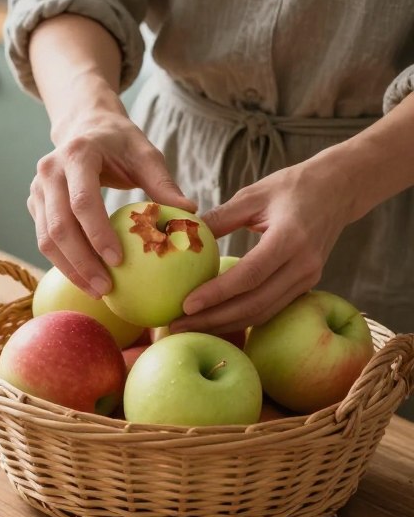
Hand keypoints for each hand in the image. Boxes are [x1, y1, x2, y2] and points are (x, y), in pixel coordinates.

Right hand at [27, 111, 194, 297]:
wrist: (84, 127)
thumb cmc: (120, 143)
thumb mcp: (145, 154)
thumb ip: (163, 182)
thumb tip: (190, 213)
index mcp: (76, 154)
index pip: (82, 201)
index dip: (97, 234)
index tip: (118, 261)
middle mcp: (49, 171)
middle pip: (59, 227)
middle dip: (81, 262)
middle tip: (106, 288)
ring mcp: (37, 189)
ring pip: (46, 239)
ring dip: (69, 269)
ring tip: (97, 291)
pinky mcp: (34, 205)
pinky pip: (44, 240)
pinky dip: (64, 262)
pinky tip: (86, 279)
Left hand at [171, 151, 350, 334]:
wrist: (339, 190)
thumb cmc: (292, 187)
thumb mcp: (253, 195)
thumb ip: (219, 217)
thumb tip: (182, 235)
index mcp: (290, 238)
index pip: (250, 275)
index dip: (217, 293)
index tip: (186, 305)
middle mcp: (303, 264)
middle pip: (254, 303)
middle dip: (213, 319)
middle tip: (177, 326)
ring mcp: (308, 278)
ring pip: (263, 312)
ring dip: (225, 325)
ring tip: (189, 328)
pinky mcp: (306, 285)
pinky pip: (270, 309)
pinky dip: (241, 318)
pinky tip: (215, 321)